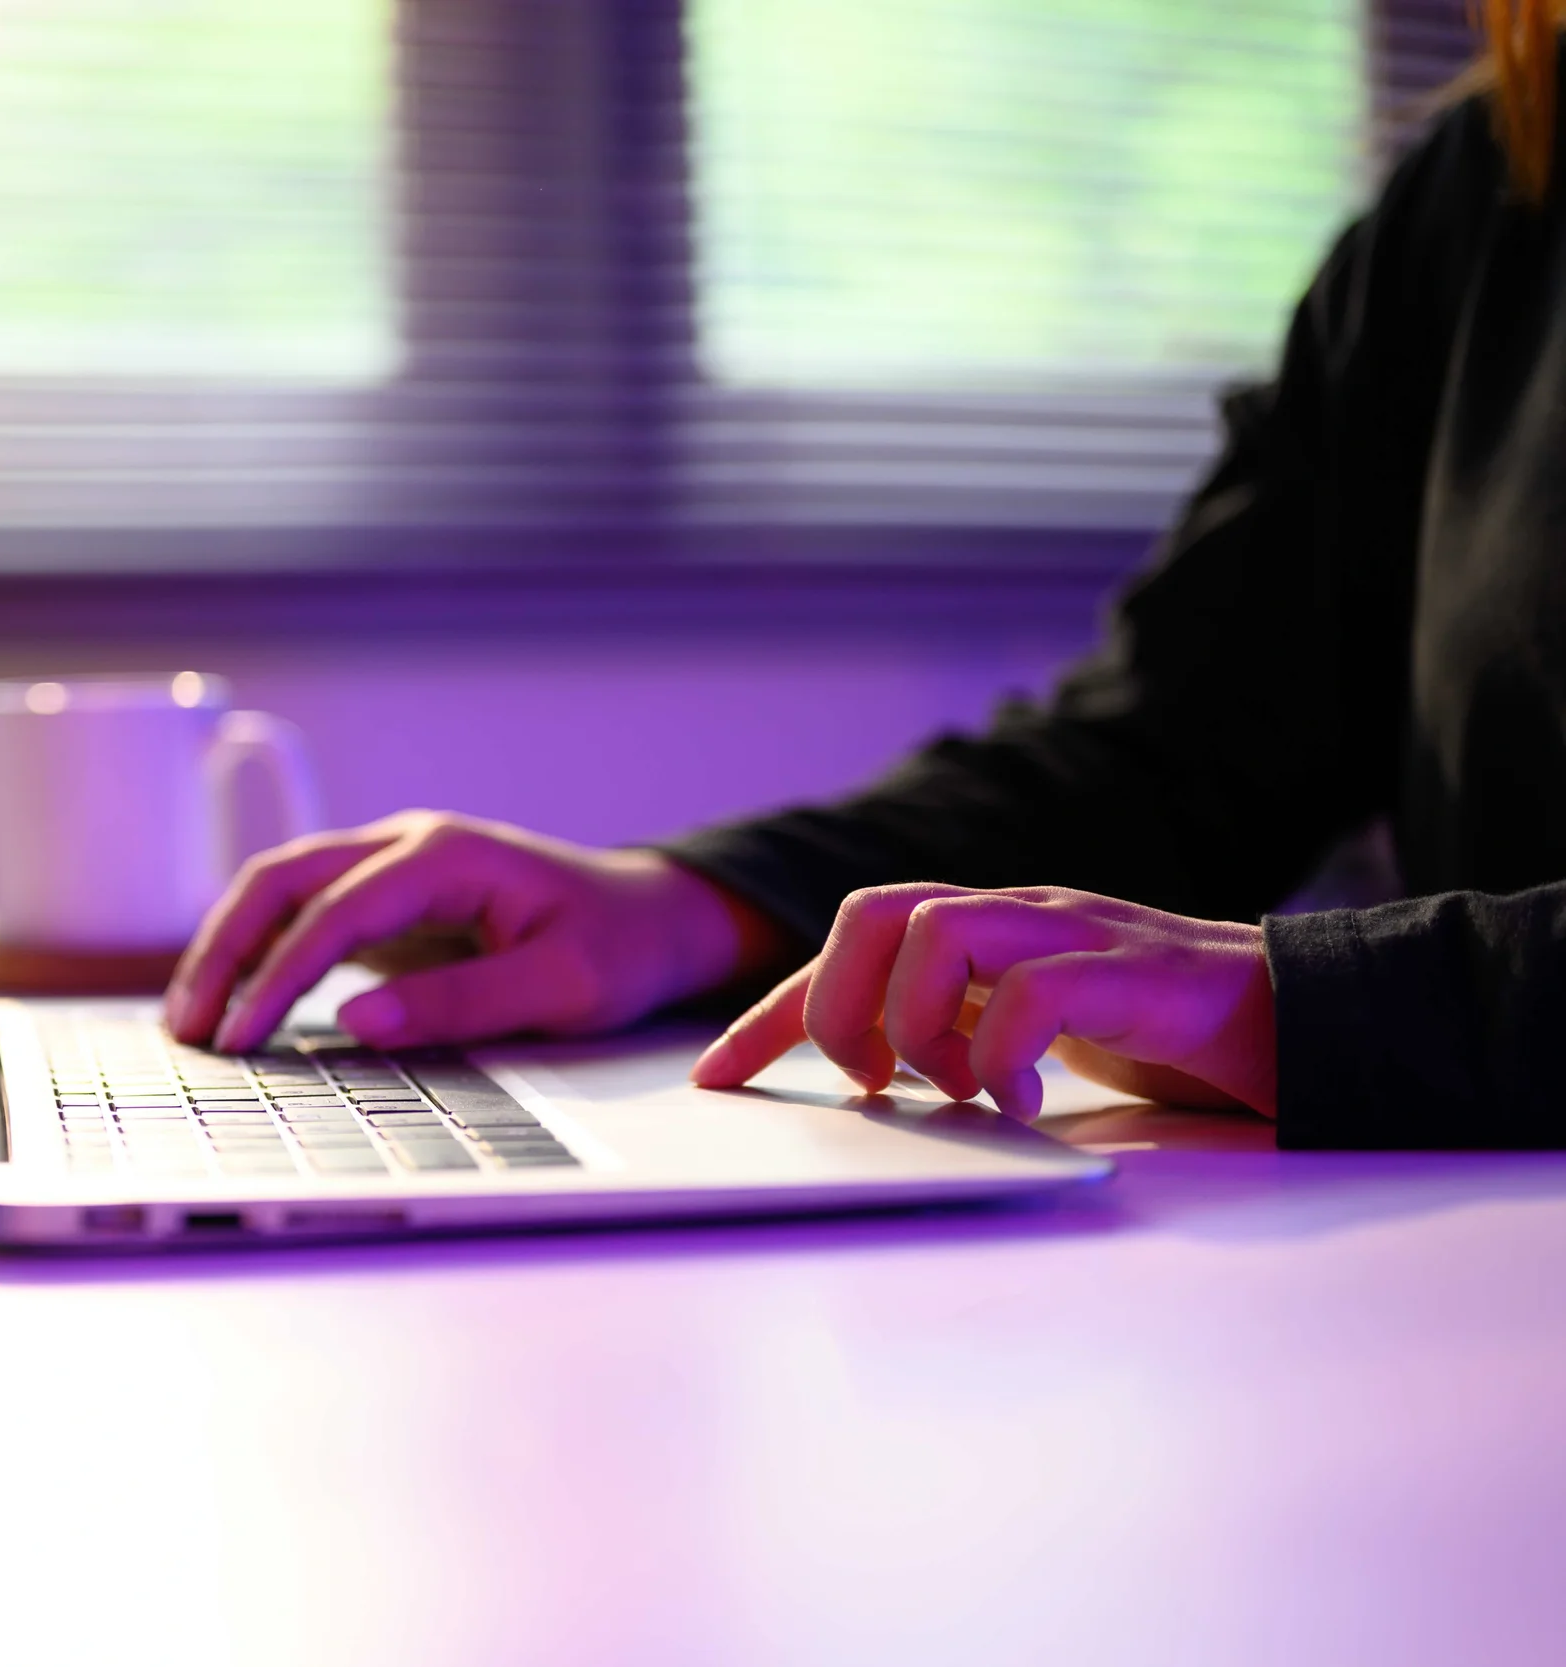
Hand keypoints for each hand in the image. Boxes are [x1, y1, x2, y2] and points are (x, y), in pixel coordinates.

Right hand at [163, 811, 785, 1053]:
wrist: (652, 920)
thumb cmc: (619, 949)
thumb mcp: (561, 987)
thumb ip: (462, 1003)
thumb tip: (356, 1021)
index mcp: (447, 856)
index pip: (334, 909)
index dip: (279, 976)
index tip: (243, 1038)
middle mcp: (406, 846)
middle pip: (281, 878)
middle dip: (223, 950)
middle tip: (189, 1029)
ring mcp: (391, 869)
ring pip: (279, 890)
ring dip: (229, 950)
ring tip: (192, 1023)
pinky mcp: (385, 904)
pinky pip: (302, 917)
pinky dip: (259, 957)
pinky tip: (233, 1007)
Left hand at [690, 883, 1276, 1120]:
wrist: (1306, 1018)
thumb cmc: (1161, 1035)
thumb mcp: (1030, 1038)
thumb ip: (957, 1038)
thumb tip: (866, 1091)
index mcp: (981, 933)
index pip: (845, 950)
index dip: (769, 1014)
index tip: (715, 1079)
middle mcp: (1016, 915)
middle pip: (873, 911)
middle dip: (836, 1003)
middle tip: (867, 1084)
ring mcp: (1074, 932)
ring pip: (936, 929)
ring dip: (914, 1023)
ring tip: (946, 1091)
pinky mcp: (1136, 968)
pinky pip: (1036, 987)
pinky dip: (1004, 1052)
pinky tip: (1020, 1105)